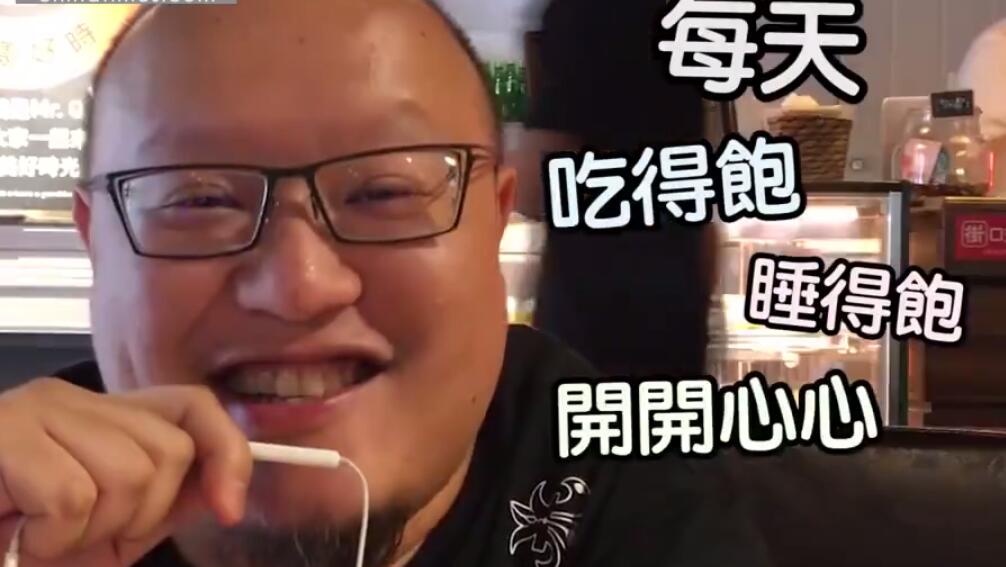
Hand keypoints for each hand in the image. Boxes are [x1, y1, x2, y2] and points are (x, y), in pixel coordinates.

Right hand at [0, 377, 252, 565]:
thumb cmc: (17, 541)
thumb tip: (225, 488)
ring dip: (92, 533)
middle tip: (82, 536)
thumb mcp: (104, 529)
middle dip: (140, 517)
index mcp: (103, 417)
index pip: (194, 407)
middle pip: (169, 451)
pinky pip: (73, 497)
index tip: (230, 509)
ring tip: (43, 537)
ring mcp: (36, 410)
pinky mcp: (3, 434)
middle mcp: (73, 400)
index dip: (227, 453)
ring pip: (131, 475)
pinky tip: (17, 538)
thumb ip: (161, 502)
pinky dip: (53, 540)